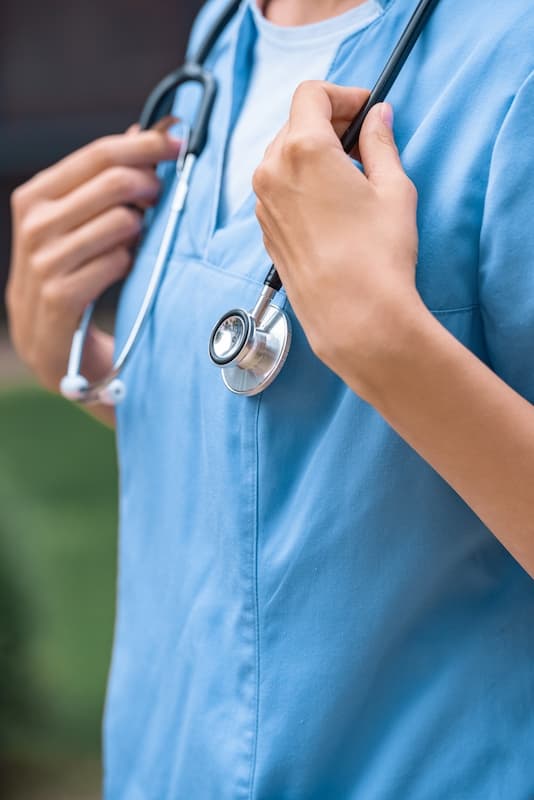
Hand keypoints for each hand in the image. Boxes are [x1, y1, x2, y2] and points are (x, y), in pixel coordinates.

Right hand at [6, 125, 180, 394]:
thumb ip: (107, 179)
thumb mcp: (80, 223)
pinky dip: (130, 263)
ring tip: (135, 240)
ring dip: (140, 230)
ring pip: (121, 221)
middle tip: (161, 198)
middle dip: (151, 185)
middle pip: (114, 181)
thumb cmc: (72, 275)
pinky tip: (125, 269)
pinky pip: (117, 262)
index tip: (180, 140)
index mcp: (35, 196)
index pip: (98, 153)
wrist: (50, 347)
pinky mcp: (60, 295)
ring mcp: (44, 261)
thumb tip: (146, 130)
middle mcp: (34, 224)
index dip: (146, 145)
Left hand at [253, 81, 422, 400]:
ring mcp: (263, 205)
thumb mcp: (394, 189)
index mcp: (302, 149)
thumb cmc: (377, 257)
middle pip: (294, 123)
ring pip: (283, 157)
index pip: (312, 94)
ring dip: (313, 155)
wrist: (354, 317)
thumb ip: (381, 144)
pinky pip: (278, 190)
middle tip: (363, 141)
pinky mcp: (265, 232)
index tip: (364, 109)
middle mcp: (272, 172)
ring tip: (350, 178)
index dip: (342, 95)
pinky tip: (331, 206)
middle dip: (328, 123)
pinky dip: (300, 184)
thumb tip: (377, 119)